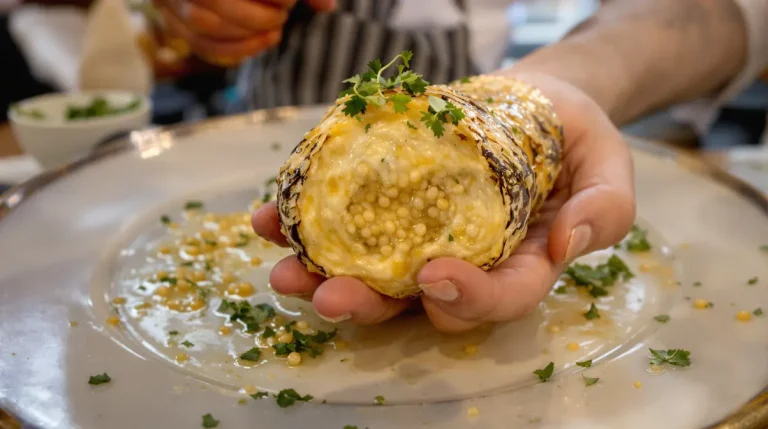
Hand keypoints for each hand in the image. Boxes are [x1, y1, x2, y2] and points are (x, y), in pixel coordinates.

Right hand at [152, 0, 336, 65]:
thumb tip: (327, 8)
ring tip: (275, 29)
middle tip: (282, 15)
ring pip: (203, 26)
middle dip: (257, 17)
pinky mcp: (171, 20)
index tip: (290, 1)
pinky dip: (236, 52)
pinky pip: (200, 46)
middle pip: (215, 1)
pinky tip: (263, 42)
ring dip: (248, 36)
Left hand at [252, 72, 634, 332]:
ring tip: (283, 269)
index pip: (497, 298)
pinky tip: (272, 216)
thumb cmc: (575, 135)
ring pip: (371, 273)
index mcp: (519, 266)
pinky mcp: (388, 204)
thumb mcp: (608, 165)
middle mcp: (464, 263)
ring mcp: (420, 236)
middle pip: (415, 303)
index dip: (468, 298)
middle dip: (370, 305)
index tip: (436, 276)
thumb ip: (602, 210)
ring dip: (322, 275)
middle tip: (328, 295)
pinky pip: (346, 223)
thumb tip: (566, 243)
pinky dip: (305, 222)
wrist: (535, 101)